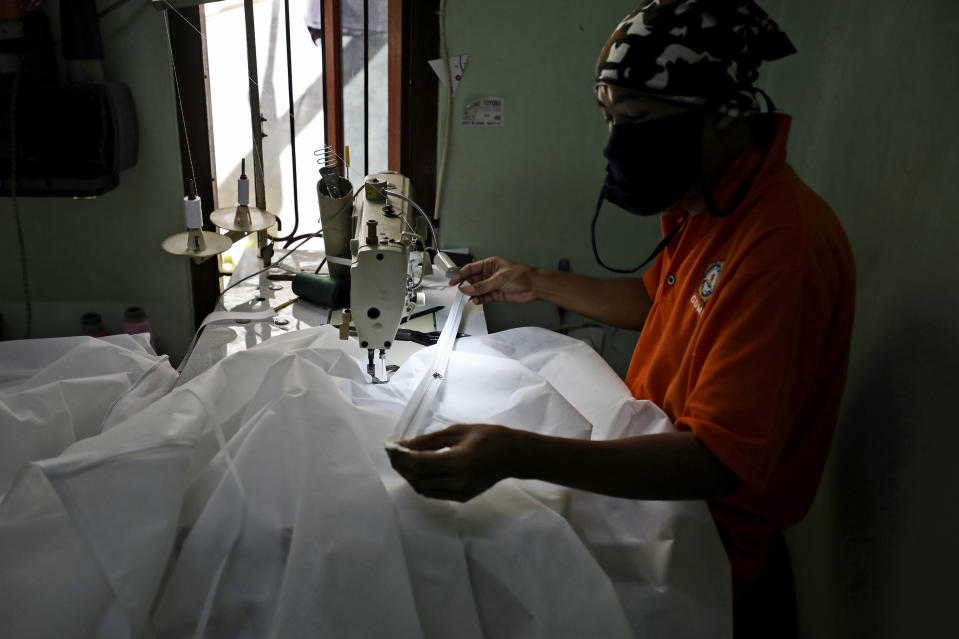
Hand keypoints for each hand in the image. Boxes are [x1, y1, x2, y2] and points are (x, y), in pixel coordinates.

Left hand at [386, 424, 518, 501]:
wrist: (515, 455)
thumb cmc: (489, 436)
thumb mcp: (458, 431)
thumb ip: (429, 440)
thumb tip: (403, 445)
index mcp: (459, 461)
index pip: (420, 463)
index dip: (401, 456)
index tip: (389, 446)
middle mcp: (458, 481)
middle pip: (418, 478)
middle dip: (400, 466)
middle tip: (392, 452)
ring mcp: (460, 493)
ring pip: (422, 489)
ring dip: (408, 476)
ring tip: (401, 461)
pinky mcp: (461, 498)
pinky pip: (433, 493)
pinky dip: (420, 483)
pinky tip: (417, 470)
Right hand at [449, 257, 536, 304]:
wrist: (535, 287)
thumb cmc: (519, 276)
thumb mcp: (499, 279)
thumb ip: (481, 286)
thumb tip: (465, 289)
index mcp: (489, 264)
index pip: (471, 268)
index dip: (461, 274)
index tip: (453, 281)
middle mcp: (489, 274)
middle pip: (472, 280)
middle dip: (465, 286)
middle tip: (460, 292)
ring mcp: (492, 285)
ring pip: (477, 290)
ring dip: (473, 294)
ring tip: (470, 298)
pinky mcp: (496, 295)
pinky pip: (483, 297)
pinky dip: (479, 300)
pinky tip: (477, 301)